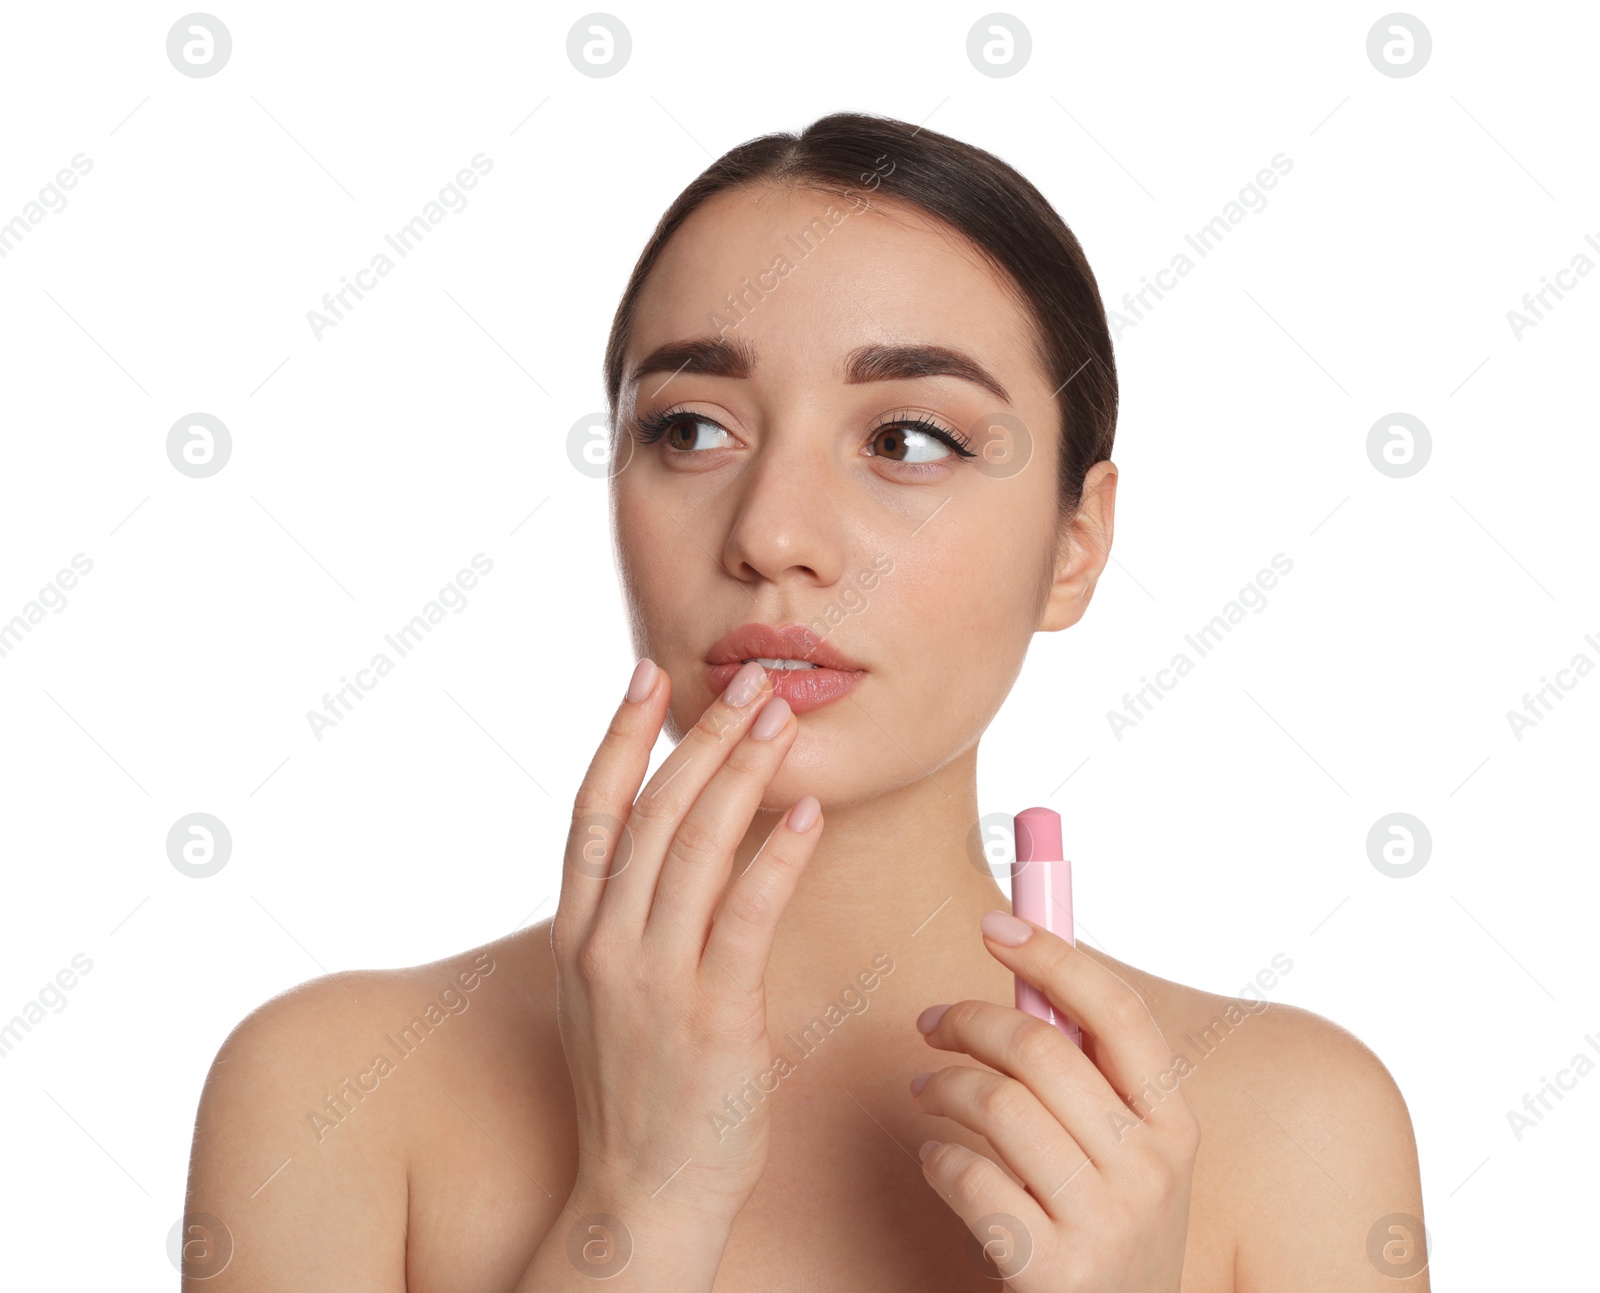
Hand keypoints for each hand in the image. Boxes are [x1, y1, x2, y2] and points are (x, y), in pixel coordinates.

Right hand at [551, 657, 821, 1230]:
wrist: (643, 1195)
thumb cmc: (638, 1090)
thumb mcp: (607, 993)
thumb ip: (626, 918)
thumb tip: (662, 843)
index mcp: (577, 934)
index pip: (593, 811)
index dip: (621, 736)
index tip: (648, 675)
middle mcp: (605, 946)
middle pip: (654, 813)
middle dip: (705, 737)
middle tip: (751, 683)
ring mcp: (655, 980)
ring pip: (697, 848)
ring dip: (744, 773)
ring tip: (782, 720)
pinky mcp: (713, 1015)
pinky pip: (747, 914)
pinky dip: (778, 856)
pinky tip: (806, 813)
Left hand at [908, 910, 1198, 1289]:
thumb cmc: (1104, 1230)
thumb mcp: (1126, 1156)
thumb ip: (1090, 1077)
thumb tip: (1027, 967)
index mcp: (1174, 1126)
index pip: (1118, 1013)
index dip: (1053, 956)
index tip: (994, 925)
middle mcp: (1151, 1170)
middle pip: (1042, 1049)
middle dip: (969, 1019)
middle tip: (932, 1023)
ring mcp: (1106, 1224)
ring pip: (998, 1105)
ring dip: (943, 1086)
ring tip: (926, 1092)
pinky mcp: (1053, 1272)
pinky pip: (970, 1179)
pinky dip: (937, 1159)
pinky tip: (936, 1160)